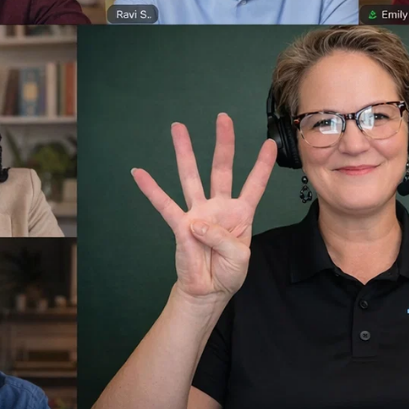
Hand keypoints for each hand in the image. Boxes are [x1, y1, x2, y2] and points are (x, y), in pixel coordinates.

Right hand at [132, 113, 276, 301]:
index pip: (255, 184)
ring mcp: (198, 213)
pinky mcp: (179, 225)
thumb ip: (223, 239)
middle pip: (222, 168)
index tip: (270, 144)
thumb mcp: (239, 257)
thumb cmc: (228, 272)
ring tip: (178, 128)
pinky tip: (139, 173)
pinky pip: (163, 204)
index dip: (263, 165)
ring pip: (191, 176)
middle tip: (222, 118)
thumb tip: (196, 223)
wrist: (208, 291)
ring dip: (184, 152)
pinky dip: (151, 189)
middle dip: (223, 143)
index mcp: (241, 213)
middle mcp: (219, 206)